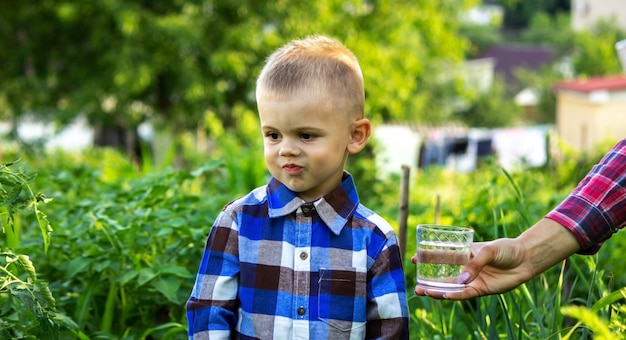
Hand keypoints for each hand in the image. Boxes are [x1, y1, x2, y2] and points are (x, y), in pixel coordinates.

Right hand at [412, 218, 579, 299]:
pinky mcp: (481, 290)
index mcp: (463, 253)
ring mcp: (472, 279)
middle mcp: (465, 267)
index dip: (427, 259)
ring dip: (437, 291)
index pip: (441, 256)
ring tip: (423, 293)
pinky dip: (455, 296)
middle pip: (442, 276)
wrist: (526, 258)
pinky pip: (465, 295)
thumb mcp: (489, 250)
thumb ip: (475, 263)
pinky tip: (444, 296)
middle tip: (416, 285)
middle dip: (428, 282)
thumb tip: (462, 279)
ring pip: (450, 288)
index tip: (414, 259)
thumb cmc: (507, 248)